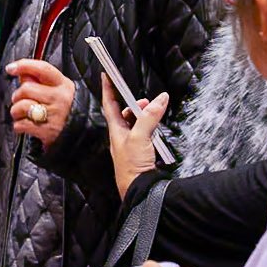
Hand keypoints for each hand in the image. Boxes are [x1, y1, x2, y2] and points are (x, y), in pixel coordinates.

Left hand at [6, 57, 74, 145]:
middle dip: (17, 95)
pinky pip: (21, 124)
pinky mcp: (46, 131)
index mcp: (63, 84)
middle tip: (20, 100)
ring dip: (16, 111)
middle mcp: (59, 98)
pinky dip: (18, 125)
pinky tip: (26, 125)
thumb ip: (41, 80)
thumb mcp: (60, 90)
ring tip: (22, 114)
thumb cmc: (66, 110)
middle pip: (26, 89)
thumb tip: (22, 74)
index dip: (24, 65)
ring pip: (21, 106)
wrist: (81, 135)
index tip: (11, 68)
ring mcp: (53, 115)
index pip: (42, 69)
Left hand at [102, 76, 169, 197]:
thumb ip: (150, 117)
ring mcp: (130, 145)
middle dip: (133, 104)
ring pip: (134, 124)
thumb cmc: (133, 166)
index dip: (108, 90)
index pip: (109, 105)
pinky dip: (150, 128)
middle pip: (123, 114)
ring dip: (143, 116)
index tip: (106, 76)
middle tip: (146, 100)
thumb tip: (161, 98)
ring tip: (154, 112)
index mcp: (115, 131)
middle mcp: (120, 137)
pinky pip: (143, 134)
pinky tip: (156, 129)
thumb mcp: (140, 137)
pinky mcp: (140, 153)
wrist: (138, 190)